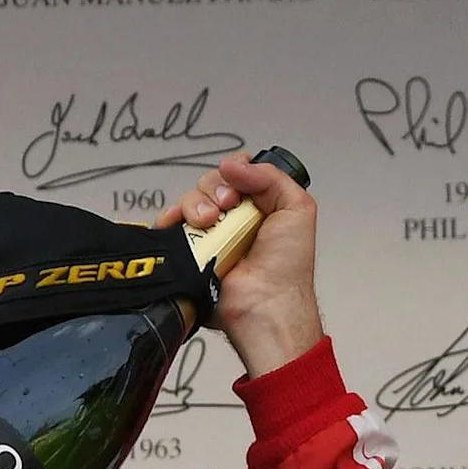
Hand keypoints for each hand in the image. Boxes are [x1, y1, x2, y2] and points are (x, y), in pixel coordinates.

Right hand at [154, 154, 321, 376]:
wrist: (264, 304)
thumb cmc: (287, 268)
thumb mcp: (297, 208)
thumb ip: (271, 176)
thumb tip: (233, 164)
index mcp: (260, 207)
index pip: (237, 173)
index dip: (234, 172)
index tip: (239, 189)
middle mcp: (234, 219)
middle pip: (210, 183)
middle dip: (214, 189)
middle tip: (226, 207)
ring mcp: (210, 235)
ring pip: (190, 200)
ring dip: (196, 205)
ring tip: (210, 223)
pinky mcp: (189, 250)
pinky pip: (170, 224)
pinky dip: (171, 219)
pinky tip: (182, 224)